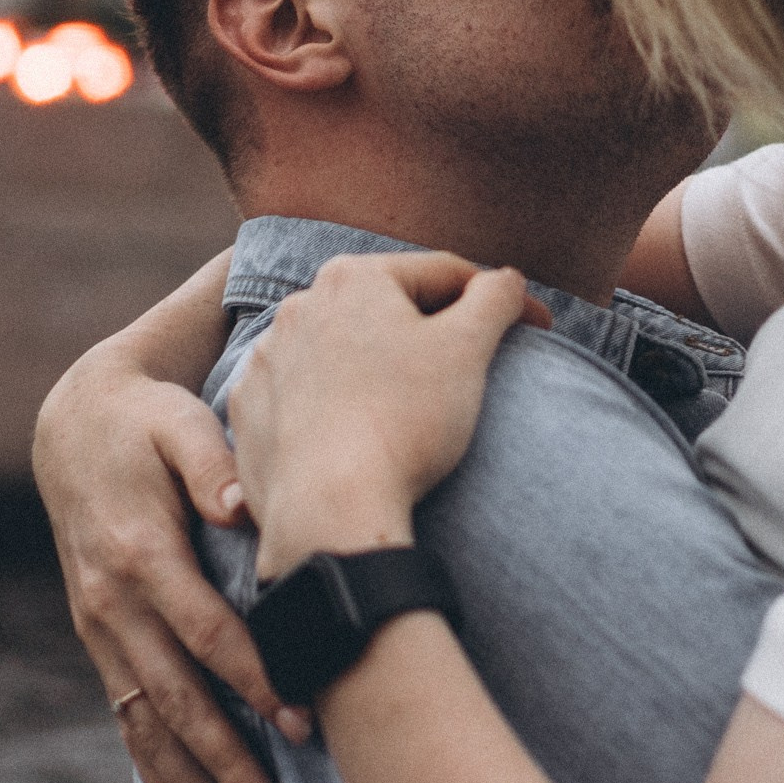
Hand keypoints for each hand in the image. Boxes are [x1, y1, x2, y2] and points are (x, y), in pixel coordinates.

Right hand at [34, 342, 281, 782]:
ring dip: (188, 776)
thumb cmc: (147, 420)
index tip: (300, 716)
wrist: (76, 424)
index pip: (204, 632)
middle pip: (174, 695)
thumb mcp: (178, 422)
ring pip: (144, 721)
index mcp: (140, 553)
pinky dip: (152, 765)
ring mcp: (99, 627)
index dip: (253, 678)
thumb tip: (242, 505)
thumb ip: (211, 461)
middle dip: (224, 753)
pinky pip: (124, 716)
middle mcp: (112, 602)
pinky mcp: (98, 640)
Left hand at [230, 252, 548, 582]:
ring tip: (410, 410)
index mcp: (352, 277)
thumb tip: (505, 281)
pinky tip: (358, 435)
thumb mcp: (468, 346)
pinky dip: (332, 409)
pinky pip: (302, 399)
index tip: (535, 326)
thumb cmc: (405, 419)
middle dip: (430, 332)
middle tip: (471, 369)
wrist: (331, 508)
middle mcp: (298, 307)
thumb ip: (494, 297)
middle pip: (387, 311)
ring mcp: (266, 361)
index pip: (444, 275)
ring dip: (376, 370)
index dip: (497, 299)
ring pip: (341, 354)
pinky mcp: (248, 413)